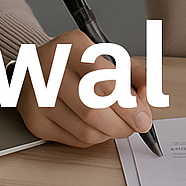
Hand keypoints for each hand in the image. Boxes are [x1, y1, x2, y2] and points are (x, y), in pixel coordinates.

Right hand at [15, 29, 152, 147]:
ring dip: (111, 133)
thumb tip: (149, 97)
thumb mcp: (107, 55)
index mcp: (71, 46)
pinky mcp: (35, 121)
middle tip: (137, 125)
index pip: (103, 78)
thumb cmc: (78, 62)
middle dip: (123, 123)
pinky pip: (75, 140)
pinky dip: (95, 138)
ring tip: (119, 124)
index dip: (128, 103)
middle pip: (93, 108)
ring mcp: (38, 97)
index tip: (144, 116)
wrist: (37, 66)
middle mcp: (50, 69)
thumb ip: (134, 73)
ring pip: (86, 129)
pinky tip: (99, 126)